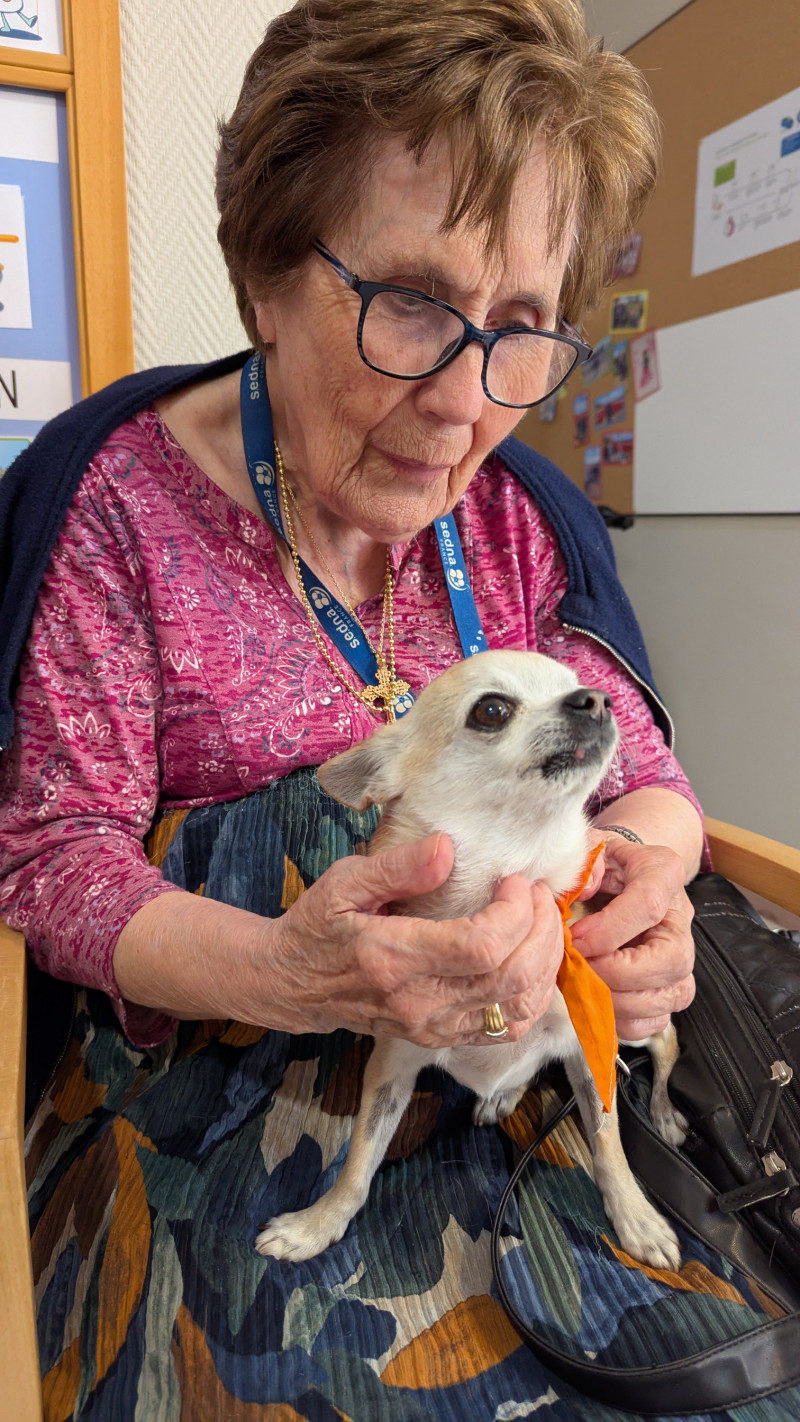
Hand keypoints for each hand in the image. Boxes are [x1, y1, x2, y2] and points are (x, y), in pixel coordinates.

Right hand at [258, 833, 564, 1047]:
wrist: (291, 985)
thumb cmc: (318, 927)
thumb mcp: (344, 883)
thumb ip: (397, 867)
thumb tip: (448, 848)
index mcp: (393, 959)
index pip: (481, 947)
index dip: (515, 912)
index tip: (515, 880)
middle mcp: (418, 1003)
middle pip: (511, 978)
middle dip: (542, 929)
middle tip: (539, 893)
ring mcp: (432, 1027)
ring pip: (519, 1008)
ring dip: (545, 962)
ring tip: (542, 922)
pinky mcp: (441, 1038)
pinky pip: (507, 1028)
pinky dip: (532, 995)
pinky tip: (531, 959)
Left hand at [570, 833, 695, 1040]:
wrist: (621, 871)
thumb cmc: (602, 861)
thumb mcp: (589, 845)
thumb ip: (583, 860)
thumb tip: (580, 891)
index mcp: (663, 872)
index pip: (648, 905)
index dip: (608, 929)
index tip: (575, 939)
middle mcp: (680, 916)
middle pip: (672, 959)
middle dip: (620, 973)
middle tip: (581, 969)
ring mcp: (681, 954)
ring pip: (673, 994)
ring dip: (622, 1001)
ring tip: (585, 986)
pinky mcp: (669, 985)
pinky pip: (661, 1018)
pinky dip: (628, 1021)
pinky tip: (600, 1003)